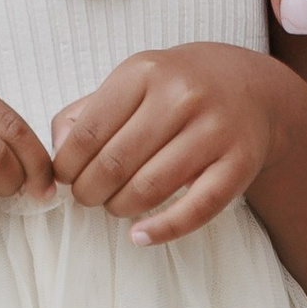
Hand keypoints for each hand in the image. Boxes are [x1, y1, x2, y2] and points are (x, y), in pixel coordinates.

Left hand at [51, 44, 284, 245]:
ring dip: (120, 208)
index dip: (67, 164)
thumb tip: (56, 152)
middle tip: (87, 198)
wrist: (251, 88)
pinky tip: (140, 236)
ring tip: (115, 207)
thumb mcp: (134, 81)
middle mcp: (180, 96)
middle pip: (115, 163)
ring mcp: (213, 130)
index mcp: (145, 71)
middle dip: (90, 191)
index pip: (89, 130)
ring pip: (150, 188)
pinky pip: (195, 209)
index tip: (63, 179)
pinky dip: (161, 230)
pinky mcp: (239, 164)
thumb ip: (88, 111)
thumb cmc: (177, 88)